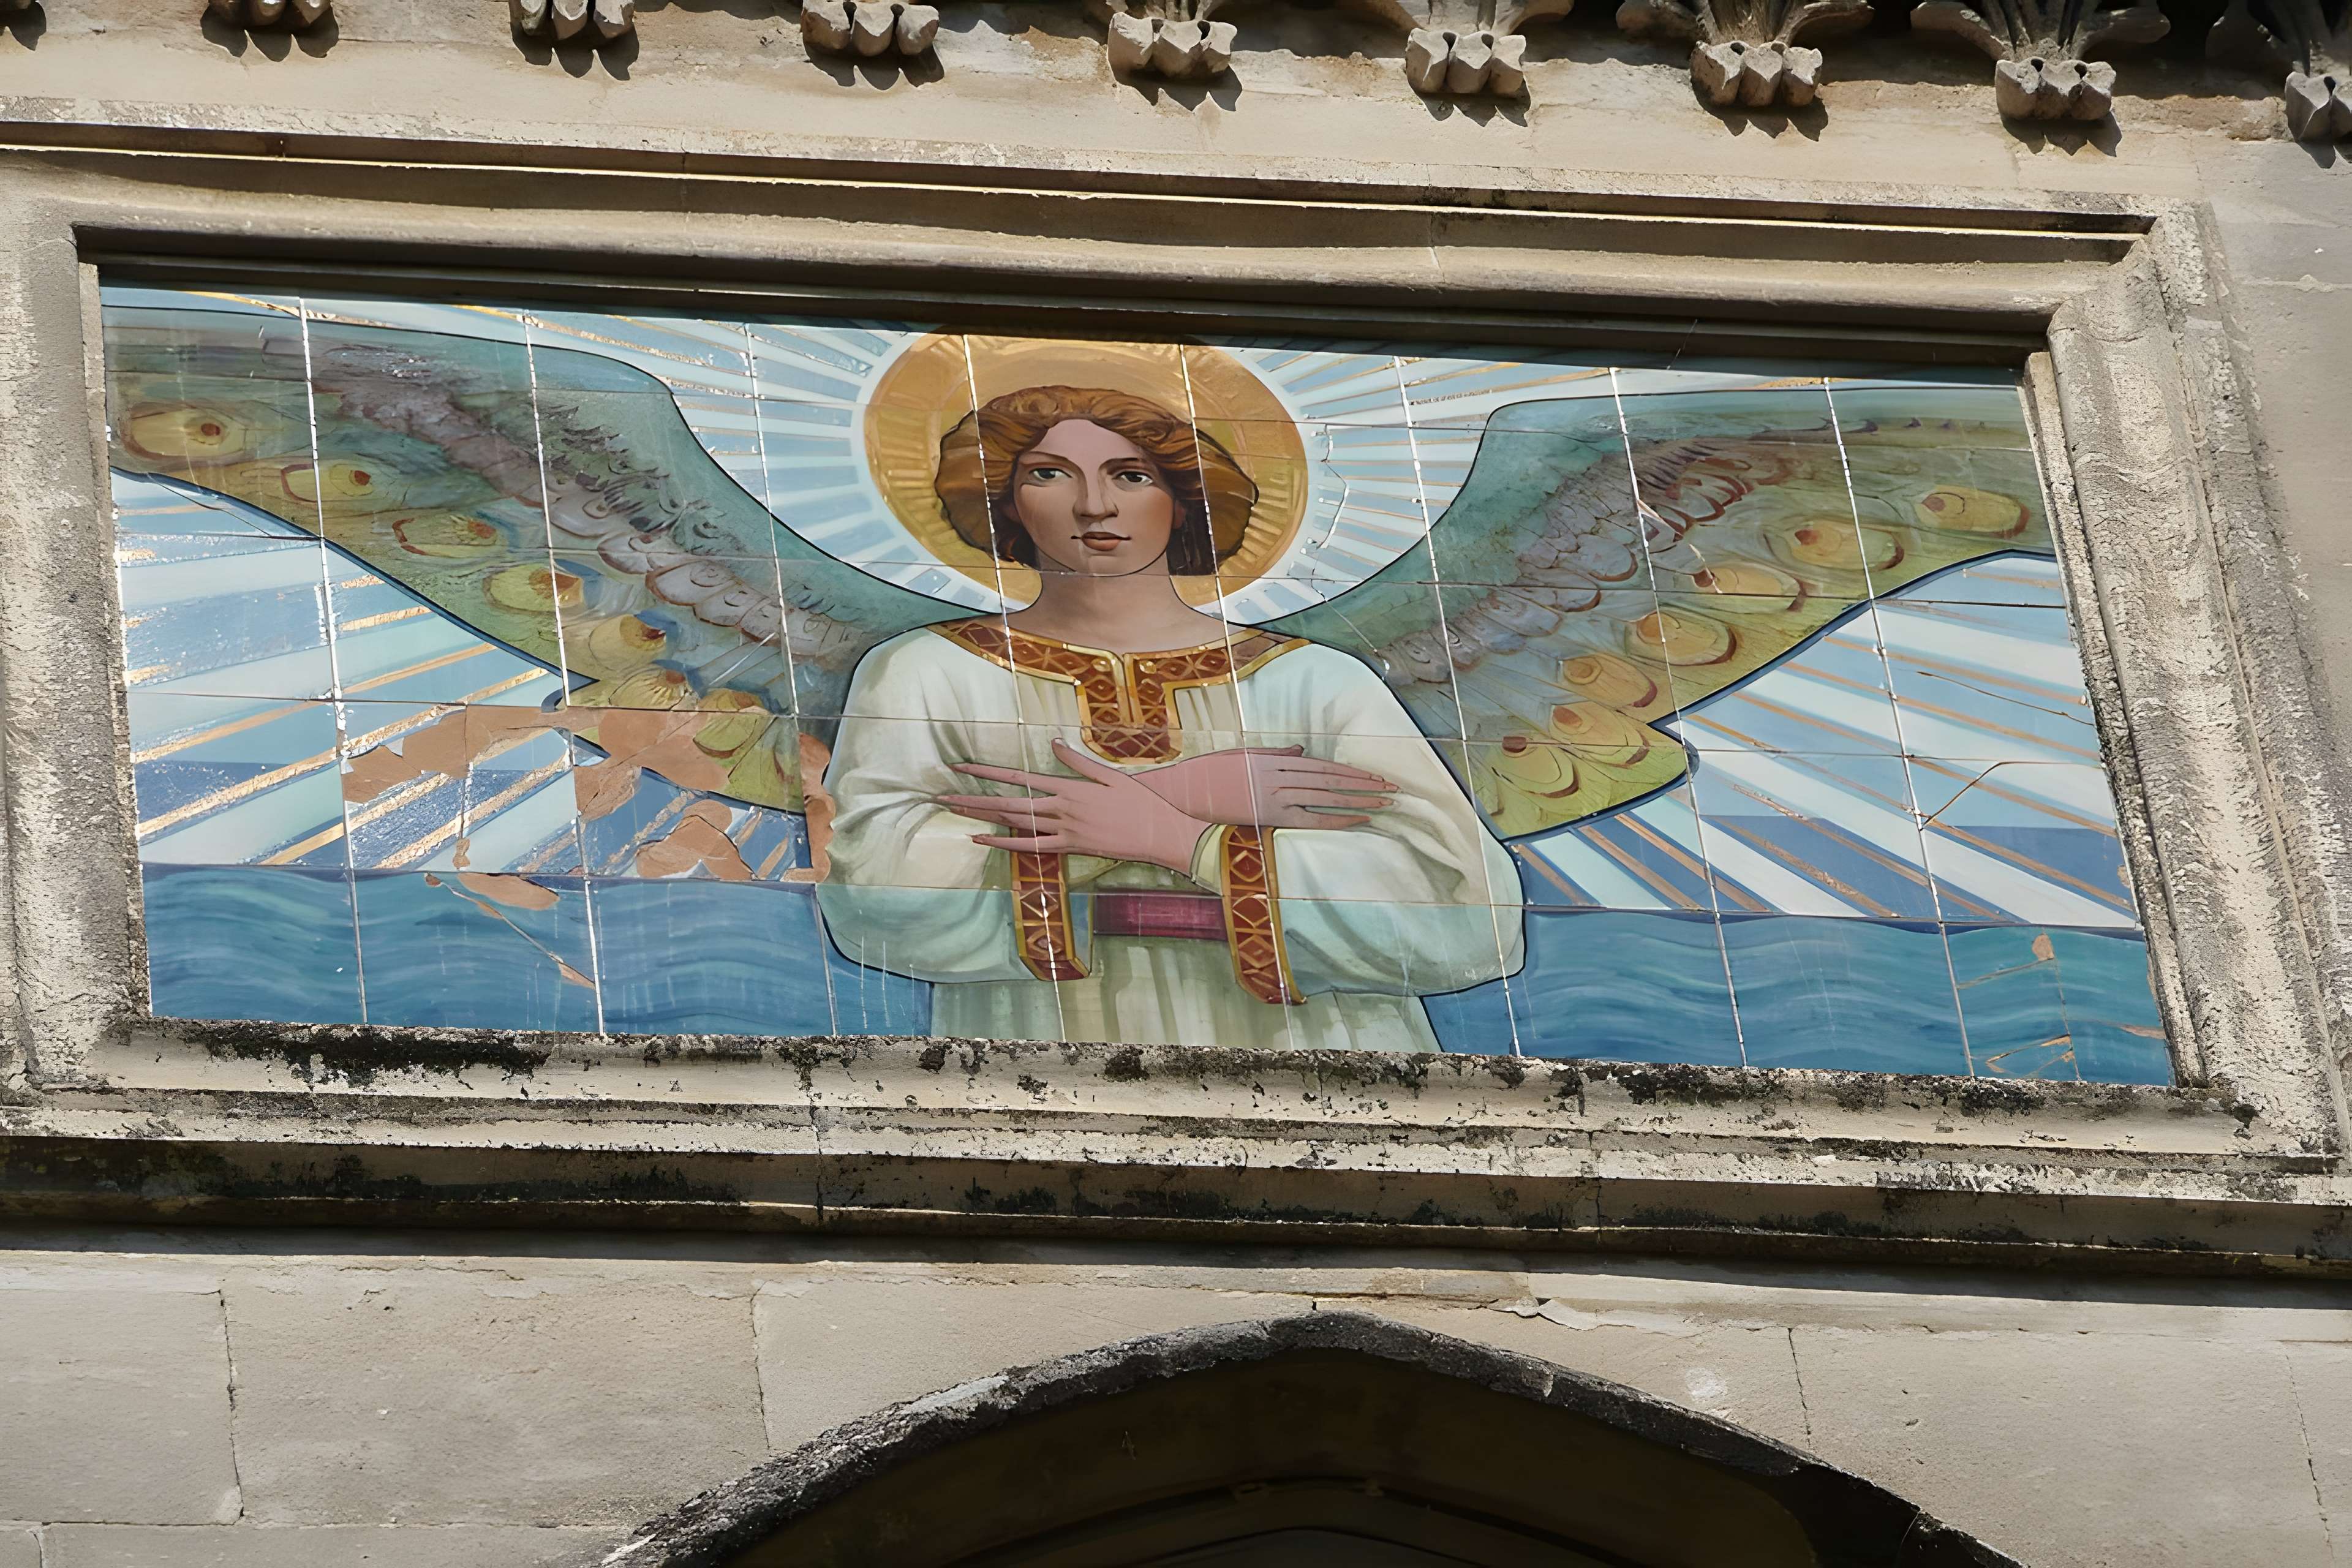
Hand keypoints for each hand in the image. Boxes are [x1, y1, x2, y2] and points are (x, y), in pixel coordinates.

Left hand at [936, 737, 1212, 873]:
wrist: (1158, 832)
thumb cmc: (1138, 801)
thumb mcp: (1110, 775)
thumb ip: (1078, 761)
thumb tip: (1055, 743)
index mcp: (1068, 787)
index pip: (1018, 777)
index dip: (986, 772)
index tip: (961, 767)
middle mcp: (1061, 809)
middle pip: (1007, 802)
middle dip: (972, 797)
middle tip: (942, 795)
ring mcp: (1063, 831)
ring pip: (1014, 824)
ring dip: (982, 817)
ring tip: (955, 812)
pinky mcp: (1070, 848)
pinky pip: (1031, 847)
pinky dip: (1004, 844)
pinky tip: (982, 839)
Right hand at [1136, 745, 1393, 829]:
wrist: (1183, 793)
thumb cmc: (1210, 773)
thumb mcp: (1244, 756)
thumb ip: (1275, 754)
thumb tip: (1301, 750)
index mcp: (1274, 760)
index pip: (1322, 765)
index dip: (1351, 770)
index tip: (1375, 775)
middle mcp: (1279, 776)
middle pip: (1330, 779)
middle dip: (1364, 784)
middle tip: (1391, 788)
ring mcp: (1275, 796)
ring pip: (1326, 796)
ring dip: (1357, 799)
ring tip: (1383, 803)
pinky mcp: (1269, 816)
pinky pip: (1310, 818)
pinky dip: (1336, 818)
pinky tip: (1357, 818)